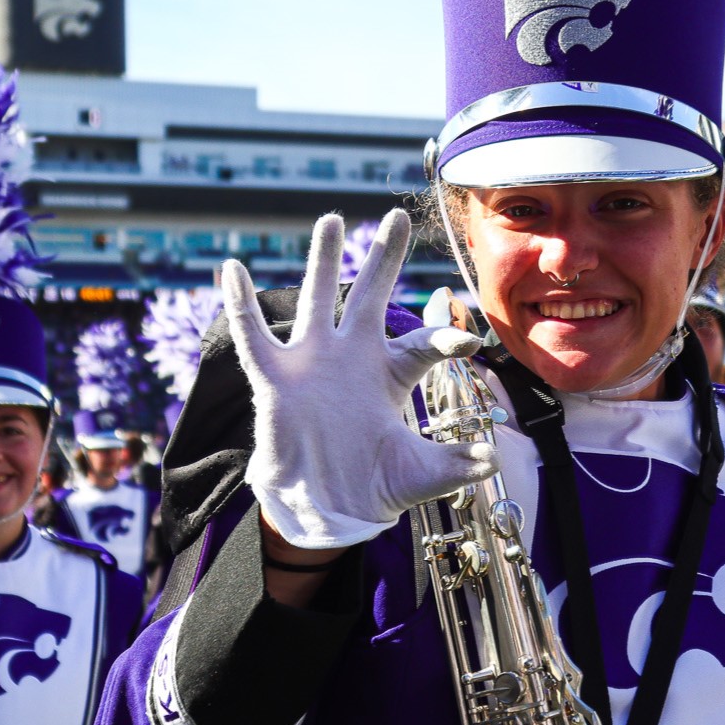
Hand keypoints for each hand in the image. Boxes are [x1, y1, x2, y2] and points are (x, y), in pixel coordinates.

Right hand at [224, 210, 498, 548]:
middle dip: (385, 257)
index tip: (471, 342)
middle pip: (373, 295)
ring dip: (324, 260)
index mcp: (391, 373)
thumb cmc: (374, 485)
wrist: (326, 508)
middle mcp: (354, 357)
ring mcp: (314, 362)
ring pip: (319, 298)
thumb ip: (456, 464)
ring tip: (332, 220)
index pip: (425, 343)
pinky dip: (240, 304)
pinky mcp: (277, 378)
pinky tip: (231, 269)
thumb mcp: (422, 473)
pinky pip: (255, 336)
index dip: (448, 337)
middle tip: (398, 216)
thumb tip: (493, 461)